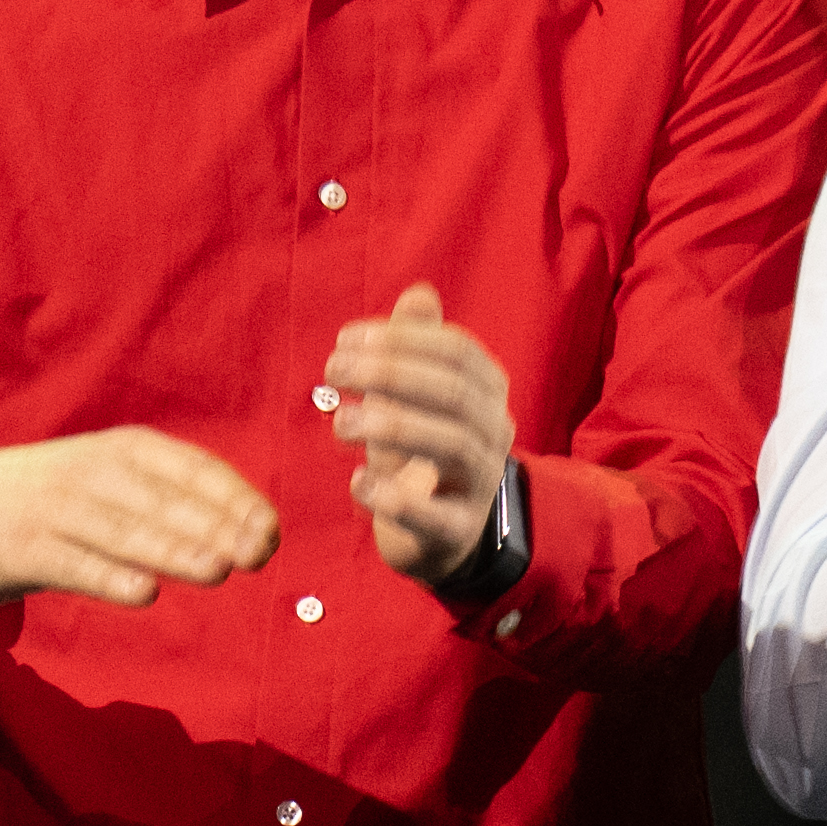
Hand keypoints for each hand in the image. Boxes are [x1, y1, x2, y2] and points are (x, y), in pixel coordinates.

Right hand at [0, 427, 283, 611]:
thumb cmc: (59, 497)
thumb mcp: (115, 478)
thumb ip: (172, 498)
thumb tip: (248, 530)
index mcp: (127, 449)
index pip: (193, 468)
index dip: (235, 498)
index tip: (271, 531)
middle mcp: (95, 471)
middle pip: (165, 501)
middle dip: (217, 527)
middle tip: (259, 555)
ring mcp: (58, 510)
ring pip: (126, 531)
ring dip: (174, 550)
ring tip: (220, 569)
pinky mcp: (25, 549)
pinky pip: (75, 565)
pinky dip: (110, 578)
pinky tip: (146, 594)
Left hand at [317, 280, 519, 584]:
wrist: (442, 533)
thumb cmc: (420, 451)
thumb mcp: (414, 396)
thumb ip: (415, 346)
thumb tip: (418, 293)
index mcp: (487, 391)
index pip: (456, 351)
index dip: (401, 339)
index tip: (344, 340)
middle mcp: (495, 432)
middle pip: (454, 392)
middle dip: (390, 373)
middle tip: (331, 370)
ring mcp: (481, 484)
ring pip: (453, 445)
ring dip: (391, 426)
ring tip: (339, 424)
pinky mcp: (457, 531)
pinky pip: (435, 516)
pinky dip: (393, 497)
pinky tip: (356, 481)